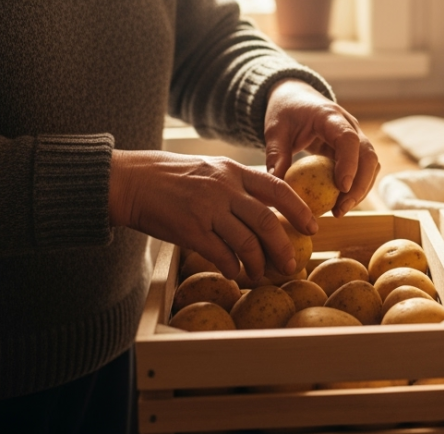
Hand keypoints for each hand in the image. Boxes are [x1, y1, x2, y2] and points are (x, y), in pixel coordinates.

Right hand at [108, 150, 317, 281]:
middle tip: (292, 263)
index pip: (278, 188)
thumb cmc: (170, 177)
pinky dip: (233, 268)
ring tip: (262, 274)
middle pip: (268, 221)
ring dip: (259, 263)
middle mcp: (224, 188)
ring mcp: (207, 210)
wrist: (131, 181)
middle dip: (284, 246)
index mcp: (233, 171)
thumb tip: (266, 204)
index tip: (312, 226)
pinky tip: (236, 275)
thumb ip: (236, 184)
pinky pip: (221, 255)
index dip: (299, 209)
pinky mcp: (190, 230)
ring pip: (247, 242)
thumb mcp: (210, 169)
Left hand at [264, 79, 379, 215]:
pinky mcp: (354, 149)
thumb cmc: (285, 112)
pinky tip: (340, 203)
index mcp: (329, 116)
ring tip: (339, 211)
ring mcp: (356, 137)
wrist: (296, 97)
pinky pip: (364, 169)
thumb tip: (277, 185)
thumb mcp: (275, 130)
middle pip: (368, 155)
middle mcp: (349, 125)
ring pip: (372, 164)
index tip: (342, 187)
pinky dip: (357, 187)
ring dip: (361, 189)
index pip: (348, 139)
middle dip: (360, 185)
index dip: (349, 163)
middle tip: (341, 209)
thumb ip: (276, 155)